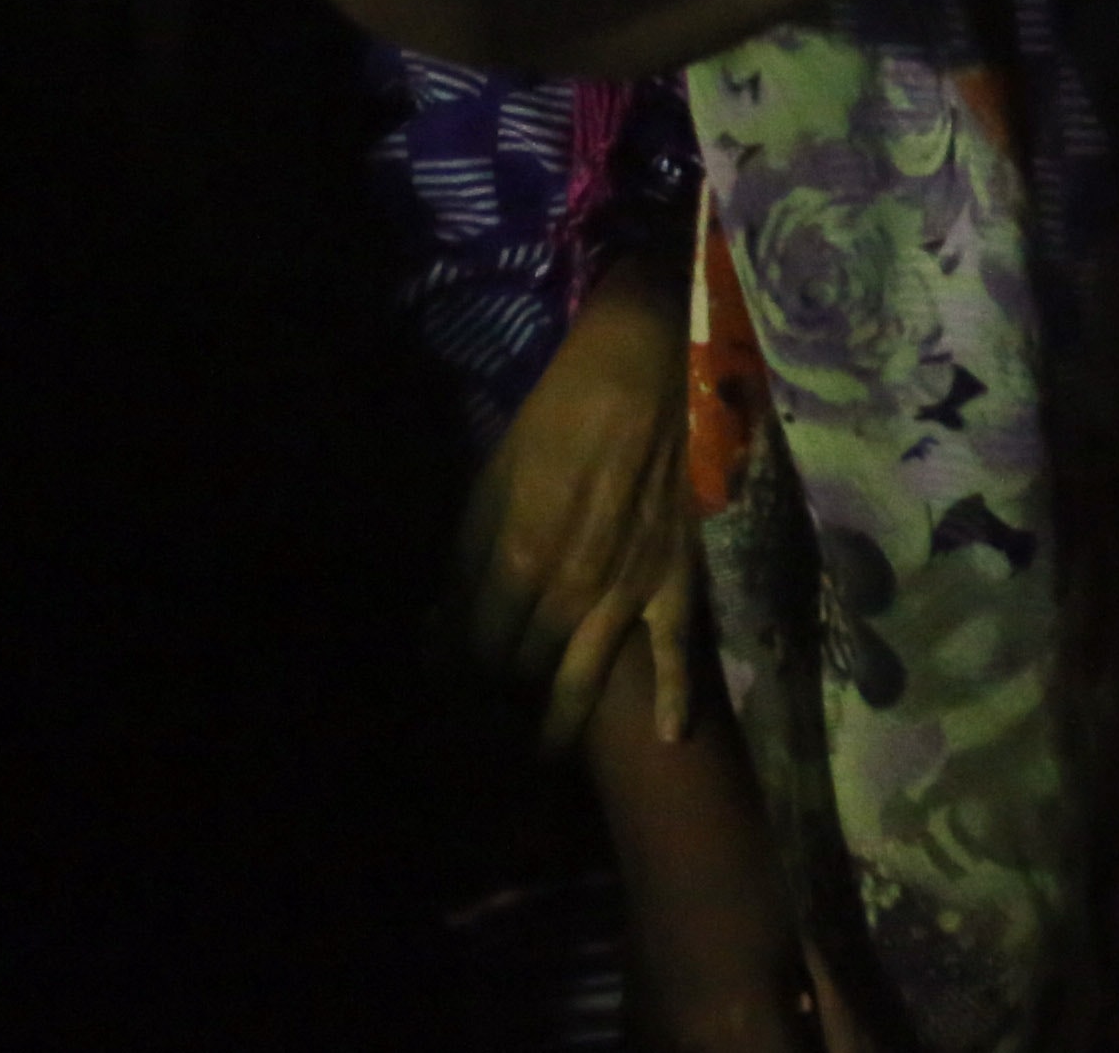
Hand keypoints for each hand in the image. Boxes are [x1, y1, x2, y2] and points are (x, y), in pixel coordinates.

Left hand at [466, 270, 700, 751]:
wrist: (652, 361)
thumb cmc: (562, 411)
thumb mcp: (492, 477)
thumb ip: (466, 556)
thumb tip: (439, 619)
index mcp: (512, 560)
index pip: (470, 650)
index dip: (452, 673)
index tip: (443, 687)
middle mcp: (566, 592)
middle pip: (520, 670)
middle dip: (495, 699)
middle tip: (483, 719)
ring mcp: (627, 590)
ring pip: (582, 678)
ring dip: (557, 724)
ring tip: (540, 757)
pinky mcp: (678, 577)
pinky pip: (676, 649)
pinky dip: (672, 697)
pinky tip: (667, 738)